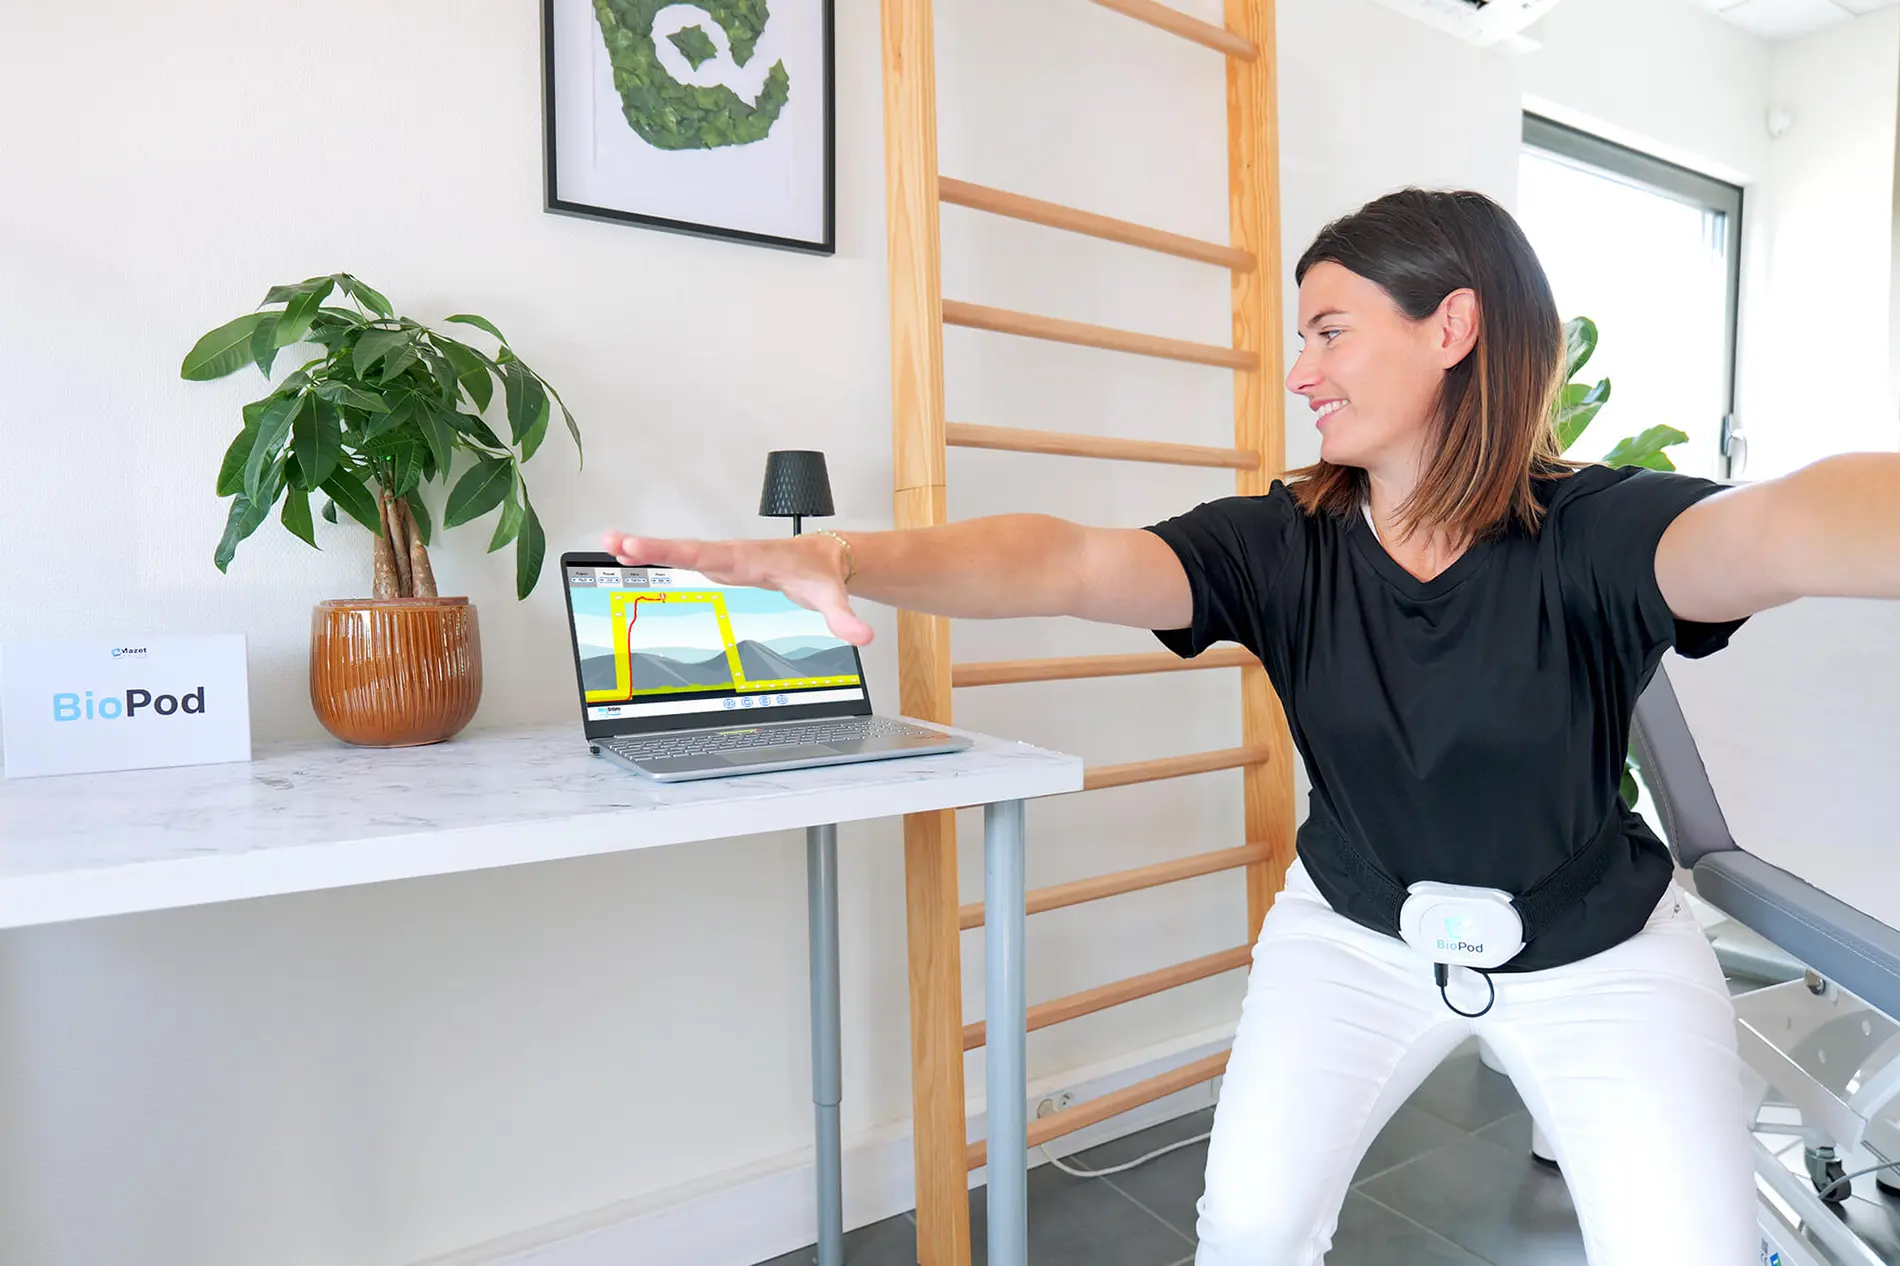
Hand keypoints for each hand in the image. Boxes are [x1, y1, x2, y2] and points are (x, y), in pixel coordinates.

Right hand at [600, 530, 872, 646]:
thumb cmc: (824, 575)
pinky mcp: (720, 565)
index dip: (674, 552)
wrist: (827, 558)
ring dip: (646, 548)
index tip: (642, 546)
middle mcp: (732, 554)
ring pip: (681, 552)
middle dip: (649, 546)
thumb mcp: (835, 599)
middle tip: (611, 539)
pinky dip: (658, 557)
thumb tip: (862, 638)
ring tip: (608, 543)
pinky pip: (684, 559)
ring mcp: (724, 559)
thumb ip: (845, 620)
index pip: (708, 554)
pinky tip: (631, 557)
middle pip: (686, 549)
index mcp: (751, 558)